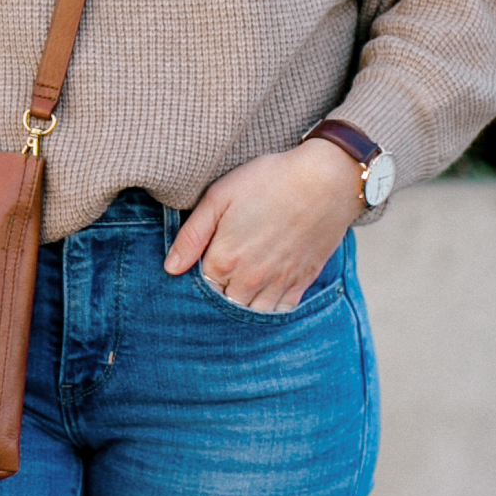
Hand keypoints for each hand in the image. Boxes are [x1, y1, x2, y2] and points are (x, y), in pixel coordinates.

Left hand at [164, 140, 359, 311]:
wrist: (325, 180)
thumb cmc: (268, 181)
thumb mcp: (218, 196)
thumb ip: (191, 235)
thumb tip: (171, 269)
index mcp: (223, 260)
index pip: (198, 290)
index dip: (195, 283)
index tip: (199, 271)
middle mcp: (249, 280)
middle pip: (222, 307)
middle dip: (216, 299)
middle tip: (217, 283)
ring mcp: (277, 285)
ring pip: (250, 315)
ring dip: (241, 308)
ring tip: (237, 292)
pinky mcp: (301, 283)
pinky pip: (280, 313)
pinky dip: (268, 312)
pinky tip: (262, 300)